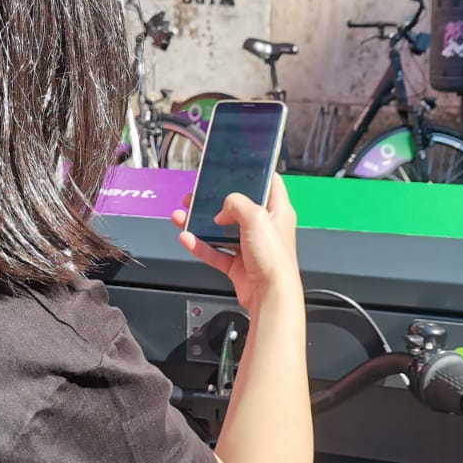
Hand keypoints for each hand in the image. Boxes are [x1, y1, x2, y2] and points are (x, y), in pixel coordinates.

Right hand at [172, 174, 299, 316]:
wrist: (270, 296)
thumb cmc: (274, 260)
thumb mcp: (256, 217)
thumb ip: (237, 204)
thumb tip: (223, 208)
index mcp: (278, 212)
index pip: (270, 184)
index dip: (256, 173)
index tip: (239, 166)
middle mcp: (265, 228)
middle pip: (238, 207)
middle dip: (216, 200)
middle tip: (199, 194)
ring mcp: (250, 247)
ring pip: (221, 230)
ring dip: (201, 223)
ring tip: (184, 214)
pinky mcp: (237, 264)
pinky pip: (214, 252)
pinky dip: (200, 245)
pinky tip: (187, 238)